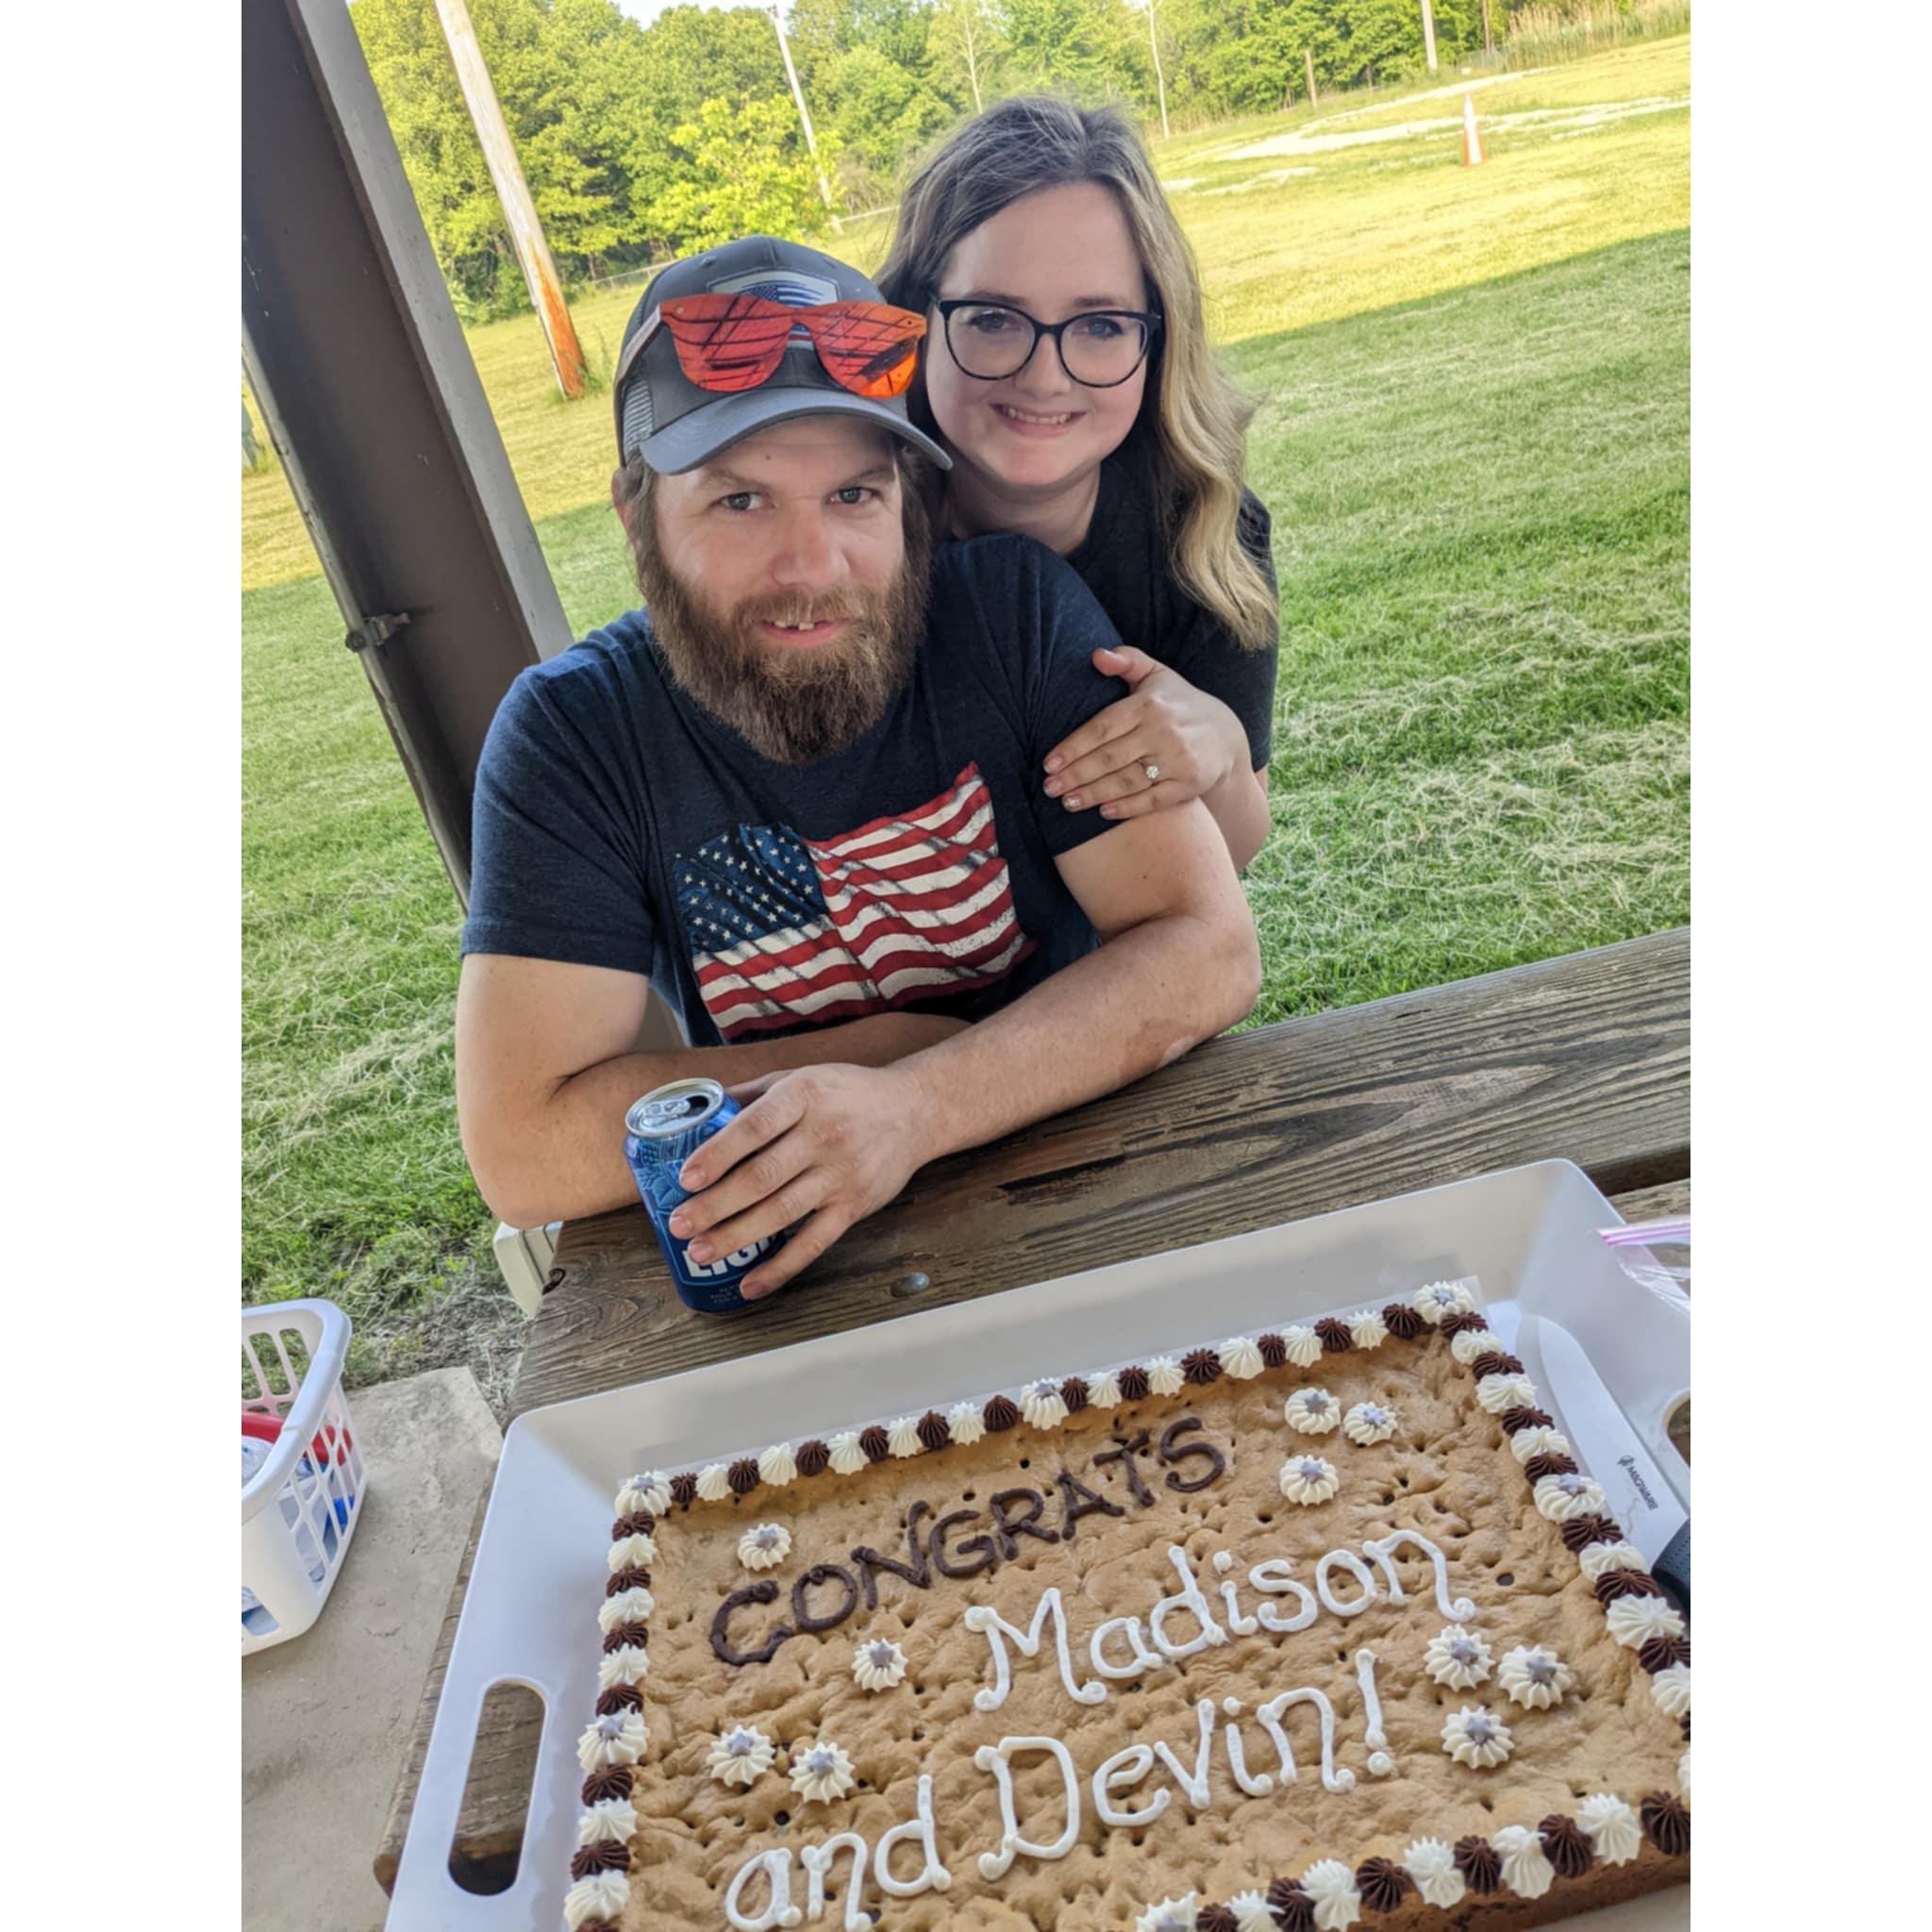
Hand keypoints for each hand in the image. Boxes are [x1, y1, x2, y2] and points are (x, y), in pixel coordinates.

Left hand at [664, 1062, 930, 1299]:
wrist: (914, 1110)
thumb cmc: (847, 1093)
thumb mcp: (800, 1078)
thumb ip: (752, 1096)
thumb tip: (695, 1113)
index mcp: (803, 1096)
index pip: (755, 1127)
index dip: (718, 1154)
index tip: (686, 1177)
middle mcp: (824, 1135)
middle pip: (762, 1177)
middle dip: (715, 1205)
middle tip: (679, 1224)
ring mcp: (842, 1174)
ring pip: (782, 1212)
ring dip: (737, 1236)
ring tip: (700, 1251)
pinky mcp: (855, 1206)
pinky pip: (815, 1242)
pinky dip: (781, 1268)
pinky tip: (751, 1285)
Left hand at [1043, 647, 1244, 820]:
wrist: (1226, 736)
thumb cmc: (1178, 704)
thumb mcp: (1156, 674)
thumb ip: (1127, 660)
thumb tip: (1096, 655)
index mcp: (1148, 705)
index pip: (1102, 728)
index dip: (1072, 747)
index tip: (1048, 763)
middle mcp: (1163, 732)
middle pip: (1109, 758)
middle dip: (1075, 775)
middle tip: (1049, 788)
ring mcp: (1178, 760)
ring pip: (1127, 781)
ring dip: (1093, 794)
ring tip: (1067, 803)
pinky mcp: (1189, 785)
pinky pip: (1153, 800)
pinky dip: (1128, 808)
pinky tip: (1103, 812)